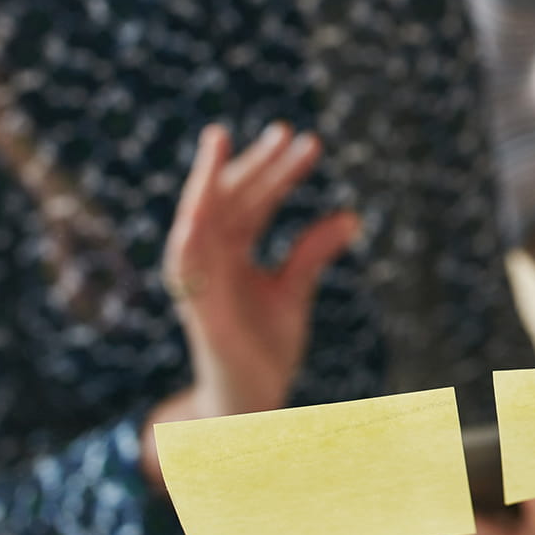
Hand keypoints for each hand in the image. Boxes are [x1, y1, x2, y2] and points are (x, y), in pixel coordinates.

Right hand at [163, 123, 359, 417]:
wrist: (252, 404)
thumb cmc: (264, 345)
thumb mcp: (295, 290)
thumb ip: (312, 252)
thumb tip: (351, 216)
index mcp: (232, 252)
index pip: (255, 201)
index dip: (279, 172)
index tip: (309, 143)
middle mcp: (212, 259)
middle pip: (230, 199)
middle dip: (255, 164)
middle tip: (284, 131)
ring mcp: (201, 280)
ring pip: (198, 218)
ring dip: (206, 180)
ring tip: (218, 140)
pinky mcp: (196, 308)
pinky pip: (183, 267)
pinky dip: (185, 237)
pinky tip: (195, 210)